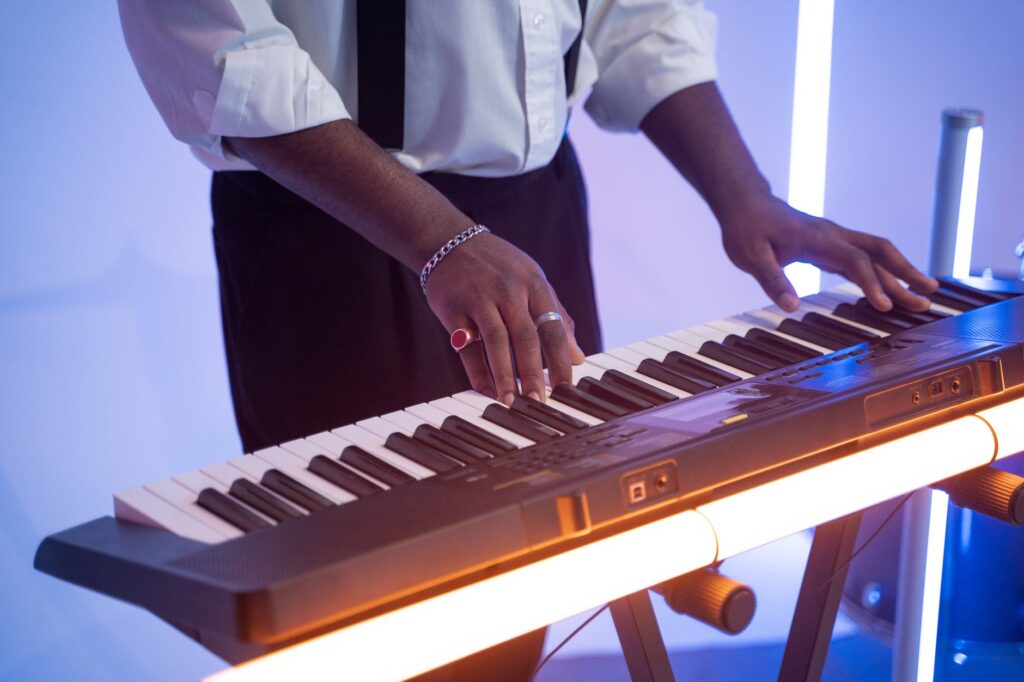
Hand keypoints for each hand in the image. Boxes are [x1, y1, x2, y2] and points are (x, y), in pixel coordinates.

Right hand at [423, 232, 585, 404]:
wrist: (447, 240)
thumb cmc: (497, 266)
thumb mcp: (531, 279)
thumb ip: (556, 315)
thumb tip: (578, 356)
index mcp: (533, 283)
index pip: (552, 327)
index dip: (561, 360)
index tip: (567, 389)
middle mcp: (508, 290)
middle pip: (526, 337)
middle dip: (534, 373)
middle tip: (539, 404)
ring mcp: (479, 298)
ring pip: (496, 341)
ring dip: (504, 375)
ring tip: (510, 403)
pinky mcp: (453, 309)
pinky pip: (467, 345)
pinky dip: (475, 370)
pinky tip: (485, 390)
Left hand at [718, 194, 938, 312]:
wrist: (745, 202)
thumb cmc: (745, 228)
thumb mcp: (750, 256)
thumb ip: (772, 280)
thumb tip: (791, 307)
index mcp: (817, 238)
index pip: (853, 261)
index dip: (871, 283)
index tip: (884, 307)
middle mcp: (832, 235)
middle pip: (879, 251)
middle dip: (905, 274)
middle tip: (928, 298)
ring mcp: (834, 238)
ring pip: (876, 253)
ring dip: (900, 273)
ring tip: (922, 296)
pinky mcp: (830, 244)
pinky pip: (862, 258)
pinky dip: (880, 273)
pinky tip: (891, 289)